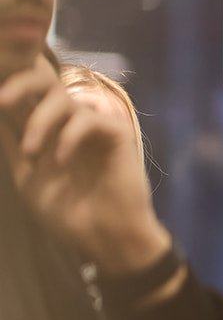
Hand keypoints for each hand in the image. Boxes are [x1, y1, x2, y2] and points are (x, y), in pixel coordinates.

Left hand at [0, 55, 170, 271]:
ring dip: (40, 122)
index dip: (8, 92)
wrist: (103, 238)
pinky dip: (69, 137)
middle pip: (44, 81)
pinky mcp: (115, 132)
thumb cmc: (67, 215)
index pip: (24, 97)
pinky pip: (87, 119)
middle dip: (20, 84)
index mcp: (46, 131)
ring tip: (31, 152)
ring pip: (63, 99)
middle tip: (0, 100)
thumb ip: (12, 145)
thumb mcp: (27, 179)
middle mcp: (67, 123)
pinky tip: (62, 161)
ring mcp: (92, 126)